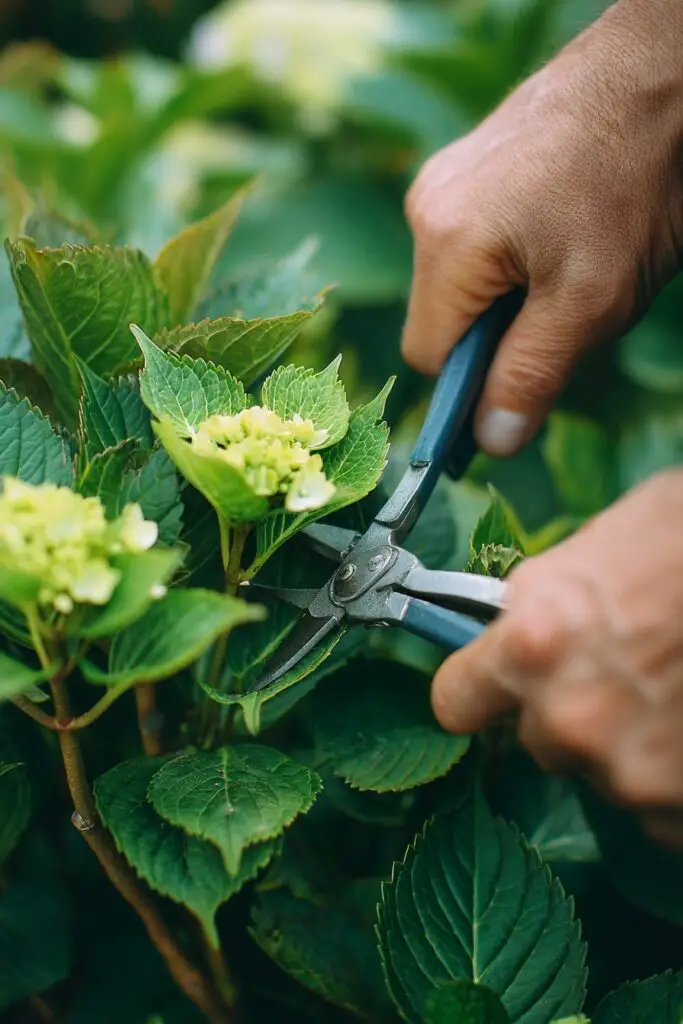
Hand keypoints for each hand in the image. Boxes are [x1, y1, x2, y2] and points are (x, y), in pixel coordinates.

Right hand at [402, 0, 682, 456]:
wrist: (662, 69)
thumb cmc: (633, 180)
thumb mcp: (591, 302)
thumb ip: (531, 376)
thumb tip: (490, 441)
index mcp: (447, 244)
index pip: (428, 358)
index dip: (471, 385)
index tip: (519, 389)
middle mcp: (429, 207)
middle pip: (441, 318)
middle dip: (495, 336)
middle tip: (564, 316)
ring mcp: (448, 178)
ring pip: (459, 282)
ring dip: (508, 297)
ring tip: (570, 266)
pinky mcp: (470, 162)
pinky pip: (473, 242)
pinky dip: (511, 259)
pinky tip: (560, 235)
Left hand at [432, 469, 682, 848]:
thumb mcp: (601, 544)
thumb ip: (540, 595)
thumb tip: (511, 620)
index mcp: (536, 645)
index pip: (455, 700)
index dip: (476, 688)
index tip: (488, 686)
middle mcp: (573, 722)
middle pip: (538, 739)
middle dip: (570, 710)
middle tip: (624, 667)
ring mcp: (635, 777)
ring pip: (605, 775)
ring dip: (630, 745)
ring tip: (676, 687)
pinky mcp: (682, 811)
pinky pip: (660, 808)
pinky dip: (675, 776)